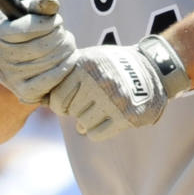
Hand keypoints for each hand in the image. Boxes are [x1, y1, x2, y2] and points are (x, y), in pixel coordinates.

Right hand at [0, 0, 77, 103]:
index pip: (27, 28)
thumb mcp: (24, 13)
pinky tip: (70, 59)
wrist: (13, 62)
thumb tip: (52, 4)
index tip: (58, 21)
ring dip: (65, 51)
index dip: (48, 23)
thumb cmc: (22, 31)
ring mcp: (9, 77)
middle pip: (39, 47)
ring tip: (69, 44)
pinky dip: (64, 69)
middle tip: (66, 34)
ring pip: (47, 62)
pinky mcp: (23, 92)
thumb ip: (38, 6)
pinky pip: (49, 81)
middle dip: (59, 38)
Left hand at [48, 43, 168, 140]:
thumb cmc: (113, 65)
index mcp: (87, 66)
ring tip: (100, 108)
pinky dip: (97, 130)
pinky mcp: (127, 116)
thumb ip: (67, 76)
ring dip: (88, 120)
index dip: (60, 103)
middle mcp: (99, 82)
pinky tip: (106, 119)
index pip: (58, 98)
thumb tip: (40, 101)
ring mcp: (114, 100)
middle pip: (71, 111)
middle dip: (77, 109)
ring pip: (82, 124)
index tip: (67, 102)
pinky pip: (95, 134)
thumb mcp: (90, 60)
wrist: (153, 69)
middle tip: (89, 102)